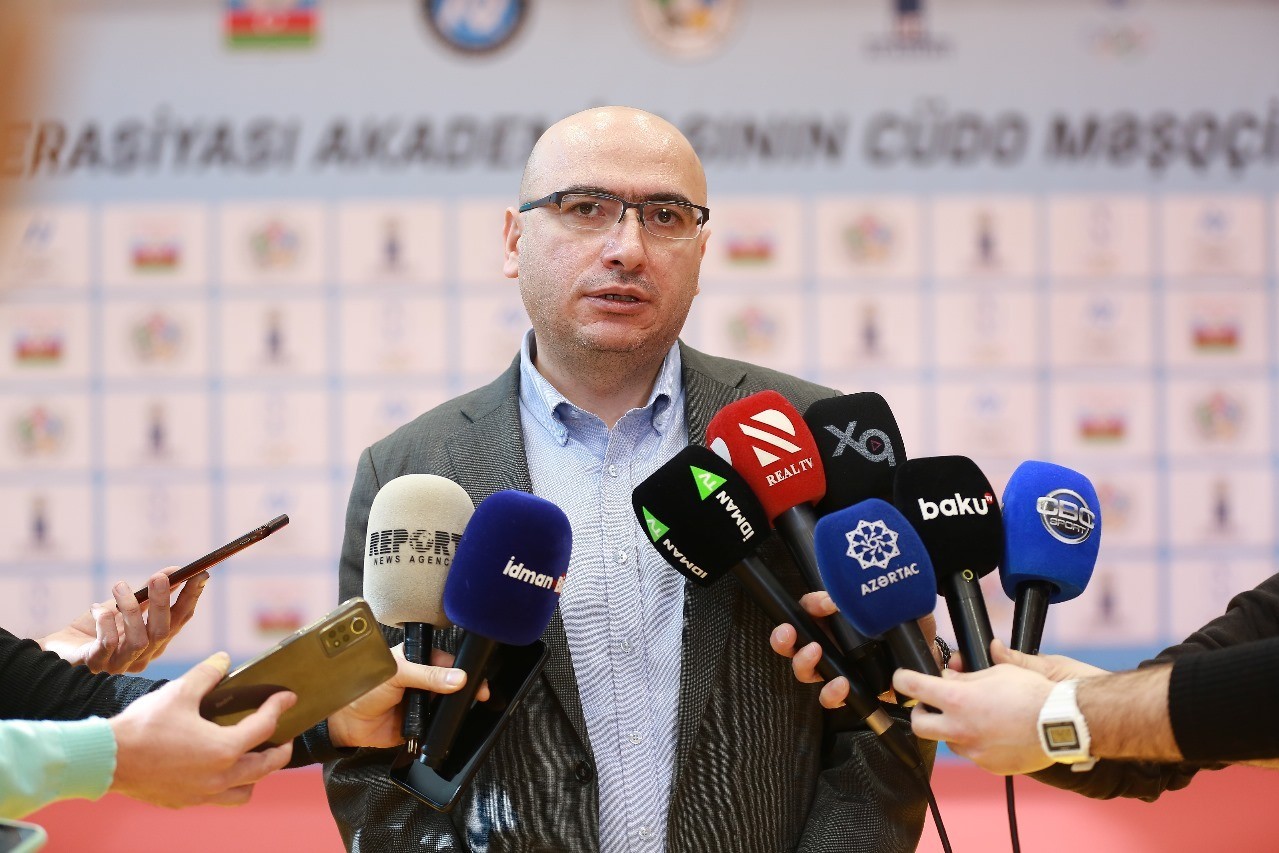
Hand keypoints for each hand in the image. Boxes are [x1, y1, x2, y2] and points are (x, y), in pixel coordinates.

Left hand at [39, 569, 207, 673]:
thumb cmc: (96, 626)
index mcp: (155, 641)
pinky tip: (98, 608)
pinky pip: (108, 644)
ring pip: (138, 640)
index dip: (191, 597)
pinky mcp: (96, 664)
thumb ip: (150, 592)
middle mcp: (143, 655)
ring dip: (131, 609)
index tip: (200, 573)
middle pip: (162, 632)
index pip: (180, 620)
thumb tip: (177, 570)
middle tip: (159, 577)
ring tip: (119, 585)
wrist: (59, 648)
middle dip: (163, 603)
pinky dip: (106, 621)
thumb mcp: (127, 605)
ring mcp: (120, 663)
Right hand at [108, 652, 294, 807]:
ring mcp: (202, 793)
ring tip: (254, 757)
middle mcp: (219, 776)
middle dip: (280, 749)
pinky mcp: (185, 801)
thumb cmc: (145, 725)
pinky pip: (218, 798)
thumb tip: (224, 659)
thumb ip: (207, 674)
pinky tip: (219, 770)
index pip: (265, 727)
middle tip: (285, 735)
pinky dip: (228, 785)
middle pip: (266, 766)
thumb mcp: (180, 692)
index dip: (278, 707)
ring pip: (245, 790)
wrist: (107, 759)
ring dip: (256, 775)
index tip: (288, 697)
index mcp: (224, 748)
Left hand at [326, 644, 488, 749]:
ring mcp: (421, 701)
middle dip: (464, 688)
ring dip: (454, 706)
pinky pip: (438, 722)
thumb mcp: (397, 675)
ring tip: (467, 708)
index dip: (462, 668)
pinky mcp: (420, 722)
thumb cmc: (364, 689)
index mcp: (415, 659)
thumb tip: (458, 678)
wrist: (346, 723)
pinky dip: (445, 724)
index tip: (475, 678)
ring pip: (446, 702)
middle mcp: (421, 679)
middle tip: (479, 694)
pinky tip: (452, 722)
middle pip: (450, 681)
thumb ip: (428, 676)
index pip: (445, 660)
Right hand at [768, 592, 943, 706]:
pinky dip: (831, 693)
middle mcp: (830, 643)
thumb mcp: (884, 599)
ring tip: (815, 654)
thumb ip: (857, 594)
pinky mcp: (852, 691)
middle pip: (793, 644)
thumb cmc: (904, 619)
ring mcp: (839, 668)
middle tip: (788, 635)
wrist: (928, 649)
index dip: (804, 608)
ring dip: (802, 663)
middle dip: (783, 640)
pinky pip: (831, 698)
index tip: (818, 606)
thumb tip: (831, 600)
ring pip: (806, 671)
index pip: (805, 611)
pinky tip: (842, 685)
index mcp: (832, 619)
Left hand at [893, 641, 1113, 775]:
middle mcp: (960, 728)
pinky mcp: (988, 766)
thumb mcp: (996, 673)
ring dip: (953, 729)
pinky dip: (977, 743)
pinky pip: (973, 754)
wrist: (1063, 724)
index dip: (902, 679)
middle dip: (921, 712)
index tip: (902, 678)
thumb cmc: (1031, 693)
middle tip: (933, 705)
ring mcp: (974, 751)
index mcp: (958, 700)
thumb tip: (947, 678)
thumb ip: (965, 678)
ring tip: (975, 717)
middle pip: (919, 724)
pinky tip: (995, 733)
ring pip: (949, 741)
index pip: (913, 687)